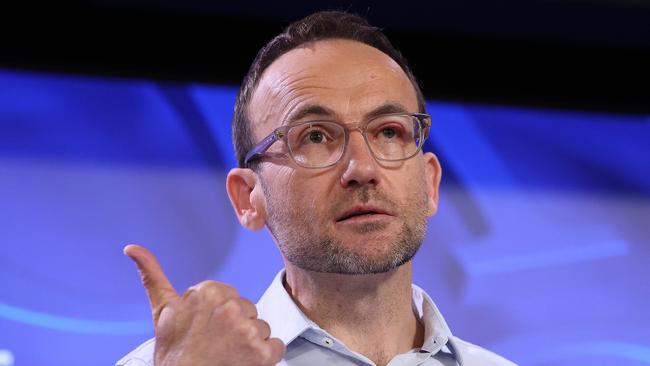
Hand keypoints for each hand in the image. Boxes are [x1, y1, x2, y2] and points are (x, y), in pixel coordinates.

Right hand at [124, 244, 284, 365]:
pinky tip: (244, 361)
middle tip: (216, 343)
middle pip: (247, 310)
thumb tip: (132, 248)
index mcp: (209, 292)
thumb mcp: (162, 311)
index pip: (230, 296)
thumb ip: (152, 275)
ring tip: (227, 354)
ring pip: (260, 328)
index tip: (206, 328)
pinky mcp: (262, 353)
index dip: (219, 315)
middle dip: (235, 326)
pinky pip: (275, 346)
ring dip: (249, 342)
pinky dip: (265, 357)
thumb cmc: (174, 354)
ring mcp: (247, 330)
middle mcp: (230, 308)